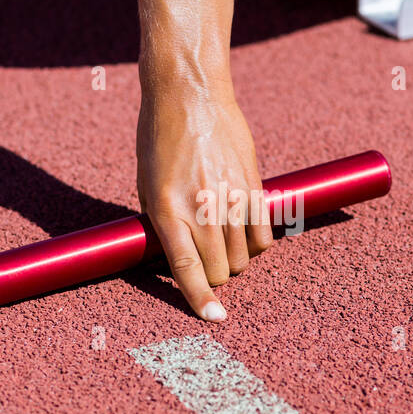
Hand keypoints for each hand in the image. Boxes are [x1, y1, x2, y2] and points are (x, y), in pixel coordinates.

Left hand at [137, 88, 273, 320]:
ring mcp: (232, 198)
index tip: (213, 318)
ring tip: (221, 241)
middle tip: (205, 260)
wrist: (189, 95)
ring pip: (244, 258)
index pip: (187, 268)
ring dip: (234, 260)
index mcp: (167, 208)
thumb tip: (180, 261)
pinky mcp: (254, 187)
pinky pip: (264, 235)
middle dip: (213, 276)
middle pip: (221, 270)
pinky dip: (255, 244)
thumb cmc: (160, 140)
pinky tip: (242, 233)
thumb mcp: (148, 186)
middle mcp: (202, 207)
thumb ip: (164, 225)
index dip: (199, 299)